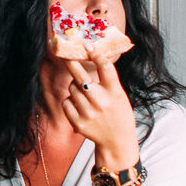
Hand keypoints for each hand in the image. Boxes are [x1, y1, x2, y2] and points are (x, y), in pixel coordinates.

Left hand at [51, 49, 137, 164]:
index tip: (88, 44)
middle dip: (72, 63)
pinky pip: (66, 102)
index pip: (105, 67)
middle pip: (81, 76)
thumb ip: (107, 80)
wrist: (117, 141)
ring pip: (72, 88)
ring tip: (85, 93)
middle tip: (67, 55)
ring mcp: (89, 113)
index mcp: (114, 92)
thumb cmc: (118, 112)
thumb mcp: (119, 94)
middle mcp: (101, 101)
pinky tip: (79, 105)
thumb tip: (91, 56)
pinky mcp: (79, 123)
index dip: (95, 54)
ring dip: (75, 86)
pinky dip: (70, 101)